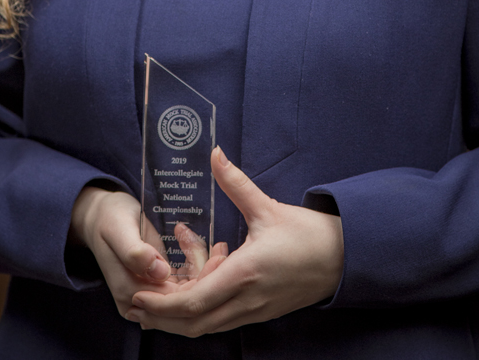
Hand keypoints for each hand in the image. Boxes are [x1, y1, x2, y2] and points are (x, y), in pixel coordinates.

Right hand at [69, 185, 227, 318]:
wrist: (101, 216)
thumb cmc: (109, 219)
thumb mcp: (119, 229)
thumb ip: (135, 252)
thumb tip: (158, 272)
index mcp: (129, 293)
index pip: (173, 300)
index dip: (199, 282)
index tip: (217, 258)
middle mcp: (140, 301)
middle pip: (184, 298)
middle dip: (206, 275)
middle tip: (221, 249)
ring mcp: (151, 294)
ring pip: (188, 291)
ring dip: (204, 269)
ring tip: (216, 245)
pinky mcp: (159, 284)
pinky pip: (185, 283)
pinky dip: (197, 266)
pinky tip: (198, 244)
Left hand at [126, 147, 343, 335]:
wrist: (343, 259)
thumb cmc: (307, 234)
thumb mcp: (267, 207)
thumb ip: (235, 183)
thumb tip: (214, 153)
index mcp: (245, 274)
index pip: (194, 302)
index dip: (162, 304)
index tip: (138, 295)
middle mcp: (247, 300)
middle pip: (195, 324)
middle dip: (162, 318)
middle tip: (135, 305)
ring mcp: (254, 310)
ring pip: (208, 326)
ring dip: (179, 319)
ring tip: (155, 305)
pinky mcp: (261, 312)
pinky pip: (223, 321)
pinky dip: (201, 315)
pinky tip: (190, 296)